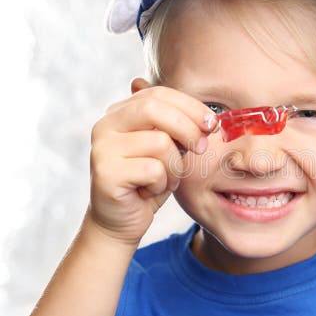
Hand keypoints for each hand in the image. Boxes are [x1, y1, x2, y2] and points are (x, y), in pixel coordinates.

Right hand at [85, 78, 216, 244]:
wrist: (121, 222)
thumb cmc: (148, 181)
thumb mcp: (167, 149)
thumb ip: (178, 127)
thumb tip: (209, 115)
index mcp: (120, 113)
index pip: (158, 94)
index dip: (190, 106)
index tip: (212, 123)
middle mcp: (106, 125)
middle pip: (155, 109)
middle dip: (187, 127)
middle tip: (201, 148)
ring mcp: (102, 148)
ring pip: (160, 143)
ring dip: (174, 167)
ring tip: (164, 180)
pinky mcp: (106, 173)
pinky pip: (153, 170)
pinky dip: (162, 184)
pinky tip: (149, 192)